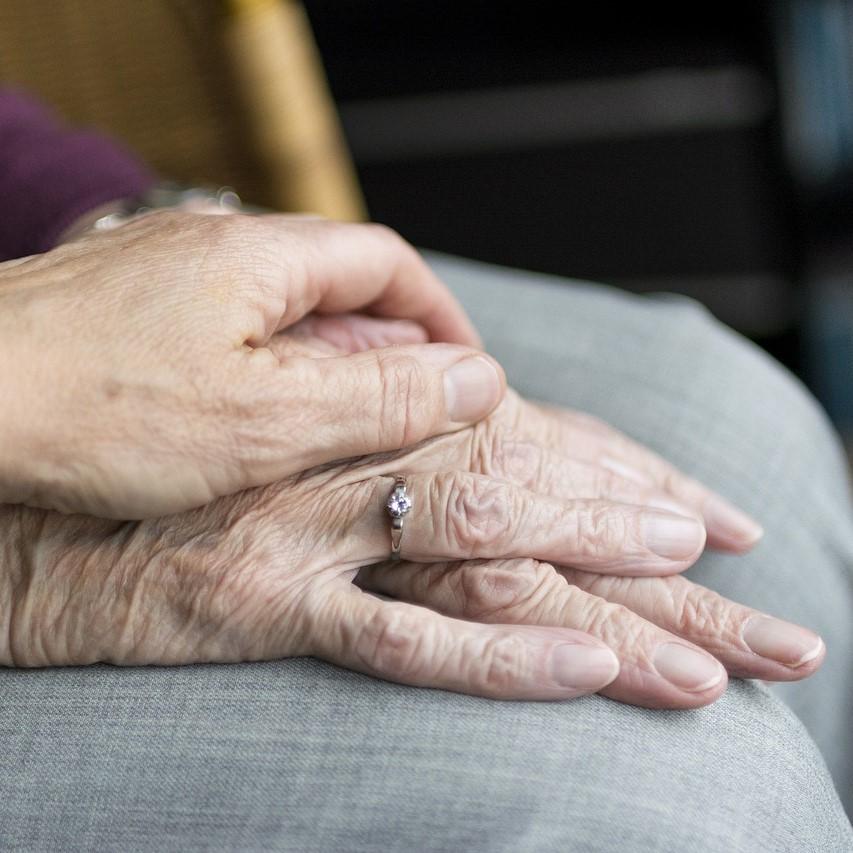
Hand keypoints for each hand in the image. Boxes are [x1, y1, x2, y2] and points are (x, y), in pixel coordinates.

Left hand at [0, 211, 500, 517]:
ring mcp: (168, 277)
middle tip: (415, 414)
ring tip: (349, 429)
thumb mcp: (267, 419)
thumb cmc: (91, 407)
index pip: (388, 264)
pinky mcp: (130, 312)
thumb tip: (478, 381)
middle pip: (339, 287)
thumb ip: (380, 397)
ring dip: (331, 364)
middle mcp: (216, 250)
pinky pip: (229, 333)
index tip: (468, 370)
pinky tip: (262, 421)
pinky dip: (269, 372)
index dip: (440, 316)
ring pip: (283, 314)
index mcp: (261, 257)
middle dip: (391, 348)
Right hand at [2, 329, 820, 708]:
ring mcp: (317, 530)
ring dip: (607, 595)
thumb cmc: (171, 460)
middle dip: (650, 538)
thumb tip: (459, 413)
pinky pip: (400, 633)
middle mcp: (357, 459)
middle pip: (536, 497)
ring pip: (491, 556)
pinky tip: (586, 670)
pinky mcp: (266, 601)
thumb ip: (371, 426)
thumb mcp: (284, 429)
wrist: (46, 498)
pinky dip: (498, 655)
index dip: (626, 474)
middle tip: (751, 582)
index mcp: (369, 416)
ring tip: (715, 644)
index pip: (532, 441)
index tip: (711, 513)